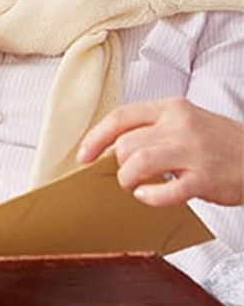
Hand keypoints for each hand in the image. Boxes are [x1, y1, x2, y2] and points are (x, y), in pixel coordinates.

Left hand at [78, 98, 243, 207]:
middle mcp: (181, 125)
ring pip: (138, 163)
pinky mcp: (205, 178)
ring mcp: (194, 151)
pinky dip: (150, 196)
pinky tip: (150, 196)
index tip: (84, 156)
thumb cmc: (222, 144)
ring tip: (135, 187)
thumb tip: (112, 148)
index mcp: (172, 108)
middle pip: (125, 144)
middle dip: (117, 166)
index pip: (119, 117)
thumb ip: (155, 129)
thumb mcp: (188, 123)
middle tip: (126, 177)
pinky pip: (165, 191)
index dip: (95, 138)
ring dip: (128, 181)